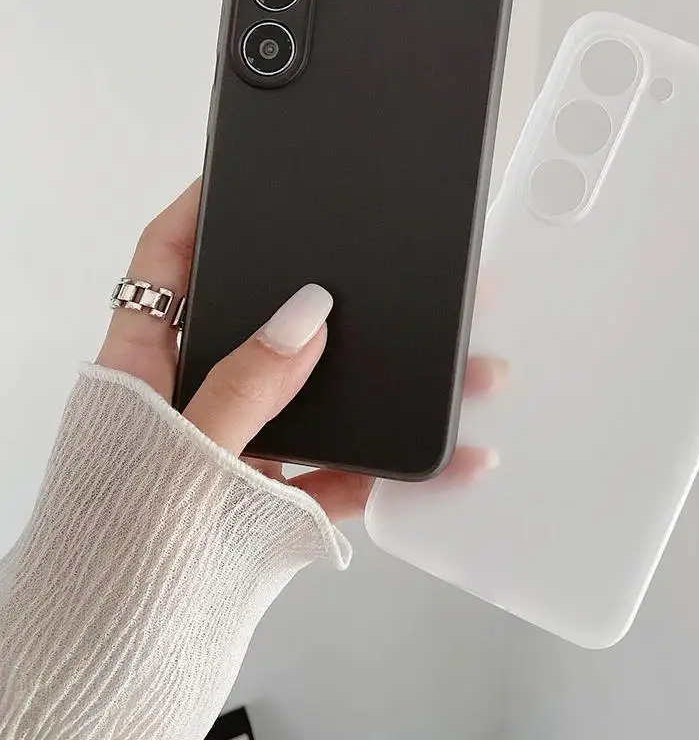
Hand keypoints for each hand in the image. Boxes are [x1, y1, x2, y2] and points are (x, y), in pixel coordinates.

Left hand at [96, 178, 504, 521]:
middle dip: (334, 296)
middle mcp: (192, 403)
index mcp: (142, 374)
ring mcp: (237, 450)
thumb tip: (305, 317)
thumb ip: (246, 386)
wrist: (119, 663)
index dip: (199, 210)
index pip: (165, 265)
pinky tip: (441, 455)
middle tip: (386, 264)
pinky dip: (393, 465)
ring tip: (450, 362)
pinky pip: (344, 468)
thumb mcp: (180, 456)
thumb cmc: (109, 561)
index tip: (241, 173)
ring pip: (322, 396)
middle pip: (266, 324)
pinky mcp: (276, 499)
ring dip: (386, 383)